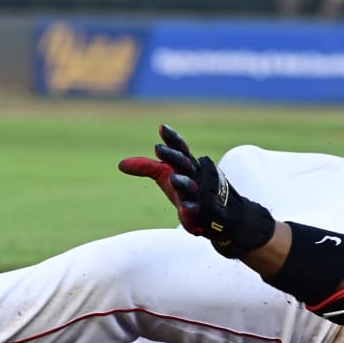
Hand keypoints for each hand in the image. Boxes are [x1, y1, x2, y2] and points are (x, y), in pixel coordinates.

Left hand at [118, 125, 275, 258]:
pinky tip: (185, 209)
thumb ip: (148, 168)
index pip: (180, 149)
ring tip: (172, 179)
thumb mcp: (167, 177)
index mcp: (188, 165)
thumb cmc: (190, 190)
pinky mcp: (205, 213)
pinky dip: (191, 210)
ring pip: (190, 187)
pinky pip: (197, 211)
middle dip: (173, 156)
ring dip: (182, 182)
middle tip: (158, 149)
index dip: (172, 139)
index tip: (162, 127)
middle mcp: (196, 176)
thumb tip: (120, 164)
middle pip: (184, 163)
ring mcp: (201, 194)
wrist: (222, 215)